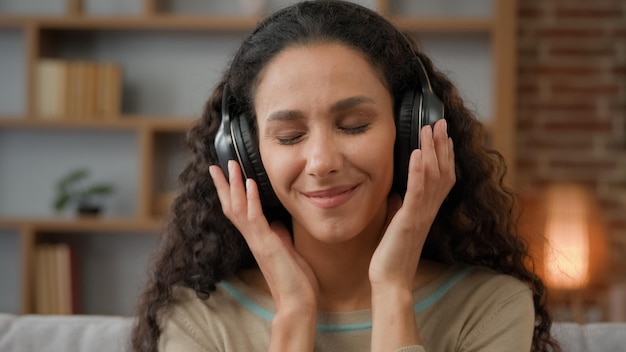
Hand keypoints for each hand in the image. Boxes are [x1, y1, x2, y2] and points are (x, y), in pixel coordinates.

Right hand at [209, 161, 318, 312]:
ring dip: (234, 186)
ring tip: (230, 165)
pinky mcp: (267, 245)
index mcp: (257, 239)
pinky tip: (249, 184)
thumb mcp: (287, 252)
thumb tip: (277, 224)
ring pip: (238, 209)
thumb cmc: (295, 281)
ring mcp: (258, 241)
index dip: (230, 193)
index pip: (238, 211)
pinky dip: (251, 200)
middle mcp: (253, 239)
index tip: (225, 175)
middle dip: (224, 185)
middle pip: (231, 207)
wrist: (296, 303)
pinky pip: (255, 218)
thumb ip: (279, 237)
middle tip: (215, 165)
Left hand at [369, 119, 455, 289]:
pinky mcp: (410, 220)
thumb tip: (396, 192)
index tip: (443, 134)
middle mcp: (429, 210)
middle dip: (442, 145)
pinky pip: (417, 191)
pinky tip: (417, 153)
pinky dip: (418, 170)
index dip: (445, 155)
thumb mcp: (397, 224)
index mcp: (427, 210)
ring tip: (429, 128)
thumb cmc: (392, 254)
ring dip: (432, 150)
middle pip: (443, 171)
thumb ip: (401, 207)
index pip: (442, 177)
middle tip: (440, 122)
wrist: (390, 279)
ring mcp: (422, 214)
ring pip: (434, 176)